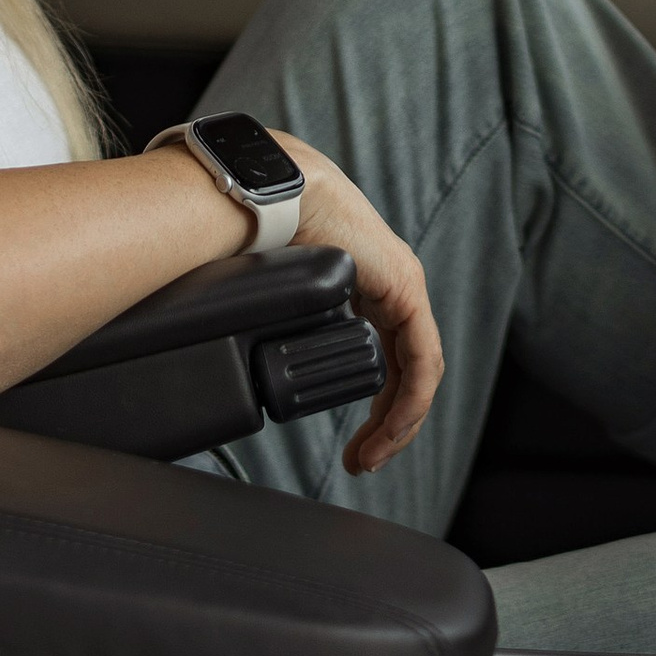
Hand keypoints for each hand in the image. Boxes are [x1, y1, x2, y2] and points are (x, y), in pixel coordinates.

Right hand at [273, 133, 443, 474]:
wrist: (272, 194)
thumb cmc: (260, 228)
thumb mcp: (272, 292)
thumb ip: (272, 321)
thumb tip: (233, 349)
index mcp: (363, 285)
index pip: (386, 357)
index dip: (375, 405)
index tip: (351, 445)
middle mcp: (389, 287)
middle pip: (403, 371)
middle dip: (386, 424)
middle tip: (362, 461)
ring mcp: (402, 287)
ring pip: (418, 371)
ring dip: (399, 421)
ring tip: (371, 457)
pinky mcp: (404, 289)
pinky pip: (422, 359)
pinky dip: (410, 399)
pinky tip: (392, 428)